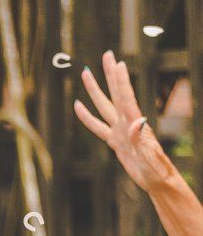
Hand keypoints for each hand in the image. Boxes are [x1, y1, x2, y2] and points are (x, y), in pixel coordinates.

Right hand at [75, 50, 177, 193]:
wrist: (157, 180)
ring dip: (96, 89)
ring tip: (86, 72)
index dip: (121, 81)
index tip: (117, 63)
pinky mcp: (115, 141)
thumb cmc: (156, 170)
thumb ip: (142, 138)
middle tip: (107, 55)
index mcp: (134, 124)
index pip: (125, 98)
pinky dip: (86, 117)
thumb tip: (138, 121)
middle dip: (110, 74)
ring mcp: (120, 131)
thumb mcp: (150, 156)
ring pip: (104, 105)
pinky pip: (96, 126)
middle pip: (115, 93)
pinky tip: (78, 106)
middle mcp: (126, 123)